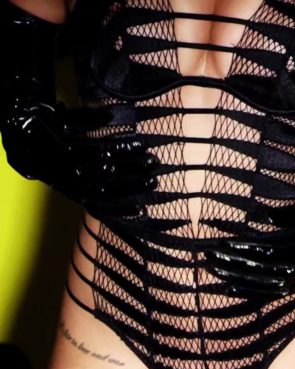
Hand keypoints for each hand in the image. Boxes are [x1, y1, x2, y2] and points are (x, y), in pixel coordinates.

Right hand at [1, 99, 158, 218]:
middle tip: (154, 162)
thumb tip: (111, 114)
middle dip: (132, 168)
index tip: (143, 145)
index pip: (97, 153)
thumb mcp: (60, 119)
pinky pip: (98, 209)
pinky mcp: (74, 199)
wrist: (22, 150)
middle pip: (105, 174)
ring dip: (131, 189)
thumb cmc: (46, 129)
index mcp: (62, 152)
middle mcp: (66, 174)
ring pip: (105, 193)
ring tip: (154, 182)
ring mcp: (70, 189)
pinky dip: (118, 211)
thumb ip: (85, 118)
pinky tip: (139, 211)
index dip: (121, 150)